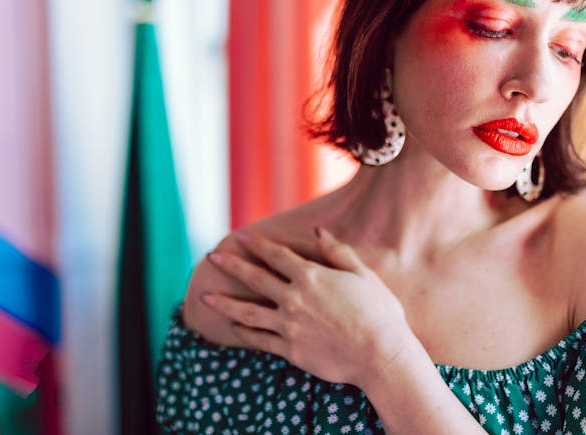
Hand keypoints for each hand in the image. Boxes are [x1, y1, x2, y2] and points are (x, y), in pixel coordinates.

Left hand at [201, 228, 415, 387]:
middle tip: (212, 258)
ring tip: (205, 297)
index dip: (257, 244)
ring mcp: (289, 325)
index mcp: (311, 276)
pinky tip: (233, 327)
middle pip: (255, 278)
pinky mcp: (291, 349)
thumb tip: (318, 230)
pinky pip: (261, 340)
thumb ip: (338, 251)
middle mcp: (294, 298)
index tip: (241, 237)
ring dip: (225, 303)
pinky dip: (245, 333)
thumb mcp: (362, 274)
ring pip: (248, 312)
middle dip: (231, 266)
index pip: (276, 255)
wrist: (380, 354)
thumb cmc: (379, 312)